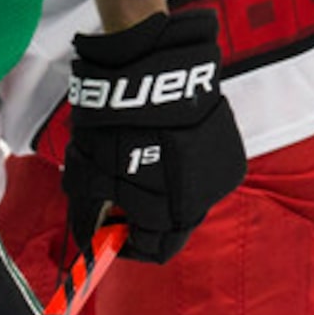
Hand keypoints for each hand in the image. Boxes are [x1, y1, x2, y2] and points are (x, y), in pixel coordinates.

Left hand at [62, 8, 246, 263]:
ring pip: (184, 199)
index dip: (126, 244)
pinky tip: (155, 147)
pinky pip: (195, 172)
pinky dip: (174, 170)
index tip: (108, 231)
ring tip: (133, 165)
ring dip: (158, 193)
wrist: (150, 65)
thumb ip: (88, 211)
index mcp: (170, 213)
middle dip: (141, 217)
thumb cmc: (114, 123)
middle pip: (171, 227)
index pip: (154, 250)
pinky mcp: (224, 146)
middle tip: (115, 198)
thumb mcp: (88, 172)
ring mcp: (218, 171)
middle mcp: (203, 199)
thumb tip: (89, 236)